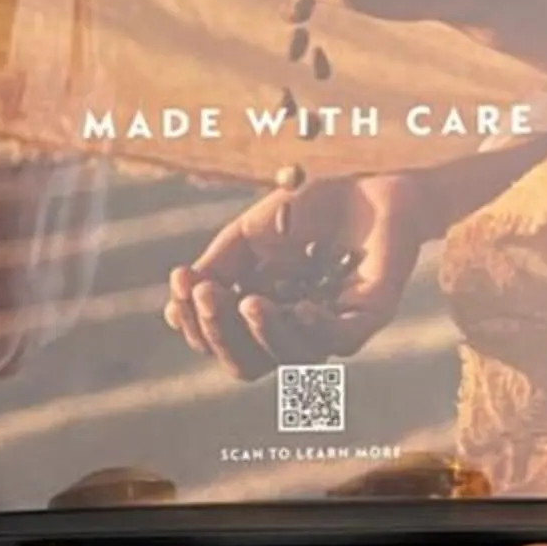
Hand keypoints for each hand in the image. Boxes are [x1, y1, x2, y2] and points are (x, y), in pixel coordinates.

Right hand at [163, 173, 428, 383]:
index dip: (196, 324)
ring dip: (262, 333)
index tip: (179, 283)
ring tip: (248, 301)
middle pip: (247, 364)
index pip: (222, 343)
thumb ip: (219, 268)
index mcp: (261, 313)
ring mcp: (330, 326)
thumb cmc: (307, 208)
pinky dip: (314, 329)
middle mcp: (292, 329)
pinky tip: (299, 307)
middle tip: (206, 294)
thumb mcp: (248, 235)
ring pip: (290, 359)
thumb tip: (179, 306)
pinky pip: (340, 341)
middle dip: (220, 334)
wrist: (365, 181)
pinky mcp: (367, 316)